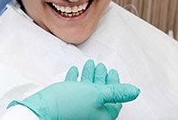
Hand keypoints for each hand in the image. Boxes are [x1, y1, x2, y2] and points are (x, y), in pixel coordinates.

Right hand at [7, 60, 139, 119]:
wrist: (42, 109)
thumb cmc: (69, 104)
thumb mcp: (97, 94)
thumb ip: (117, 92)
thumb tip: (136, 91)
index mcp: (101, 114)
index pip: (114, 99)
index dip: (115, 84)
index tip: (112, 72)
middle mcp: (90, 113)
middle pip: (100, 93)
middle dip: (100, 77)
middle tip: (101, 66)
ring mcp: (78, 109)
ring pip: (86, 90)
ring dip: (88, 76)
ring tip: (89, 65)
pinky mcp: (66, 104)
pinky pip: (73, 90)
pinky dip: (75, 80)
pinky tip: (74, 71)